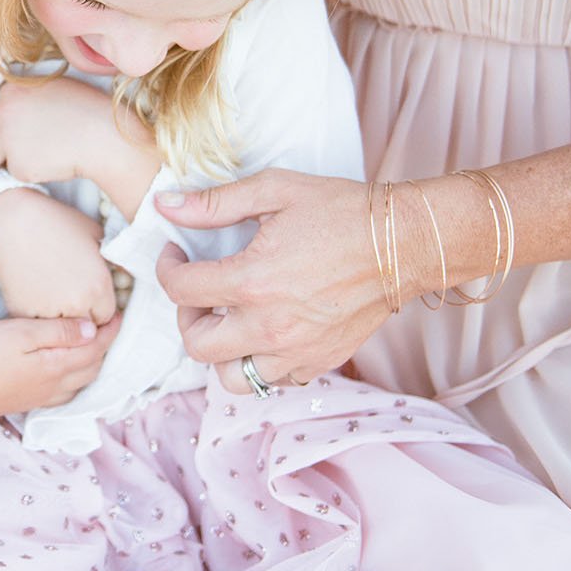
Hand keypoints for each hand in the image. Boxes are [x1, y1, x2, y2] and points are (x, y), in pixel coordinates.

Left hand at [0, 78, 120, 185]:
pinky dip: (26, 172)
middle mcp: (4, 113)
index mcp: (12, 90)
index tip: (7, 127)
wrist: (103, 136)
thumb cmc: (86, 109)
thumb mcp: (53, 87)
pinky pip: (12, 173)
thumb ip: (26, 93)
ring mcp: (9, 140)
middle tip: (7, 147)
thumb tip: (11, 103)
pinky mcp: (19, 166)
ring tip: (24, 157)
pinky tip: (48, 164)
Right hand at [0, 188, 116, 323]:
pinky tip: (38, 296)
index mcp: (98, 286)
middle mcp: (78, 305)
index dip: (100, 306)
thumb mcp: (96, 234)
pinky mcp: (25, 315)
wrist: (13, 223)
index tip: (93, 298)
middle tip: (73, 297)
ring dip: (62, 320)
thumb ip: (115, 260)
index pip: (108, 316)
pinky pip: (39, 326)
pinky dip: (40, 317)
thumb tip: (125, 273)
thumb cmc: (55, 222)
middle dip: (84, 315)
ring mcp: (50, 313)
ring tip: (55, 297)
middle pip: (87, 327)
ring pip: (63, 331)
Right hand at [0, 313, 121, 416]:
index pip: (96, 348)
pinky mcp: (29, 402)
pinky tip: (69, 373)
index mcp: (58, 366)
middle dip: (107, 347)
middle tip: (109, 326)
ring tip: (94, 346)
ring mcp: (43, 397)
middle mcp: (56, 386)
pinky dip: (77, 380)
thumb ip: (59, 331)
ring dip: (93, 365)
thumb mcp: (23, 332)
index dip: (111, 331)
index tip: (120, 313)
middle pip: (94, 368)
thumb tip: (92, 330)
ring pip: (81, 383)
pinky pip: (66, 394)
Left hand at [154, 169, 393, 384]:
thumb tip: (165, 205)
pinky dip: (259, 361)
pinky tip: (264, 329)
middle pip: (196, 344)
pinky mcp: (320, 361)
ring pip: (231, 376)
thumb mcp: (274, 190)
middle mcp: (270, 326)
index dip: (166, 267)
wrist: (405, 242)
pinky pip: (272, 379)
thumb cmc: (342, 211)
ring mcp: (296, 351)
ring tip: (229, 318)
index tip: (175, 254)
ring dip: (220, 350)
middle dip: (186, 315)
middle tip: (199, 290)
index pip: (180, 290)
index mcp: (253, 281)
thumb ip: (214, 203)